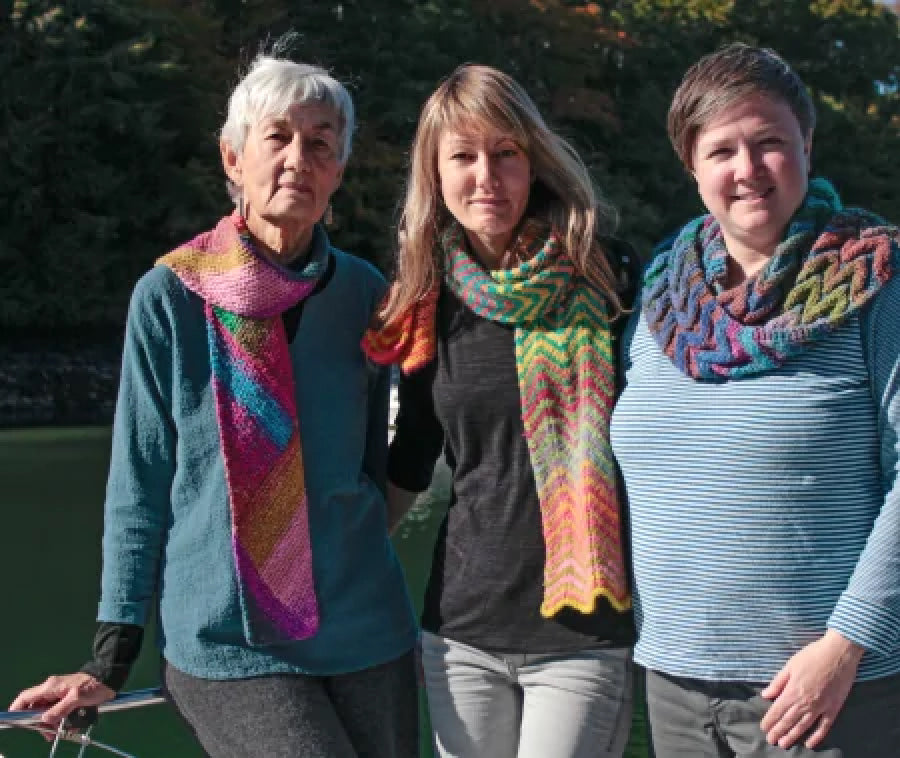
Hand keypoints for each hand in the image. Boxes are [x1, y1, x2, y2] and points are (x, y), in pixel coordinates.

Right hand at [9, 672, 114, 729]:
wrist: (110, 677)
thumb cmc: (94, 685)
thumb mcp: (77, 698)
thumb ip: (60, 709)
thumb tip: (44, 720)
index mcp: (50, 687)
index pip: (26, 698)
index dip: (18, 710)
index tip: (19, 723)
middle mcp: (52, 690)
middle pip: (37, 709)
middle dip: (41, 723)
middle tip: (49, 734)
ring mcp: (60, 694)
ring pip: (49, 712)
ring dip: (54, 723)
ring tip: (62, 731)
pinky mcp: (69, 699)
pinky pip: (61, 712)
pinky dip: (64, 720)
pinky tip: (73, 725)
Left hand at [759, 630, 863, 749]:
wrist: (838, 653)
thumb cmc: (812, 656)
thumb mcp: (790, 665)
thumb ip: (778, 682)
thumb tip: (766, 695)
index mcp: (793, 690)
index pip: (777, 710)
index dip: (770, 720)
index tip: (764, 728)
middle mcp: (805, 702)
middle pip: (789, 720)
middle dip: (778, 731)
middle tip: (771, 741)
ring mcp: (821, 707)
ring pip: (804, 726)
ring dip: (792, 736)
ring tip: (784, 744)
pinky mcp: (834, 708)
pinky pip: (825, 726)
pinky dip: (817, 736)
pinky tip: (810, 743)